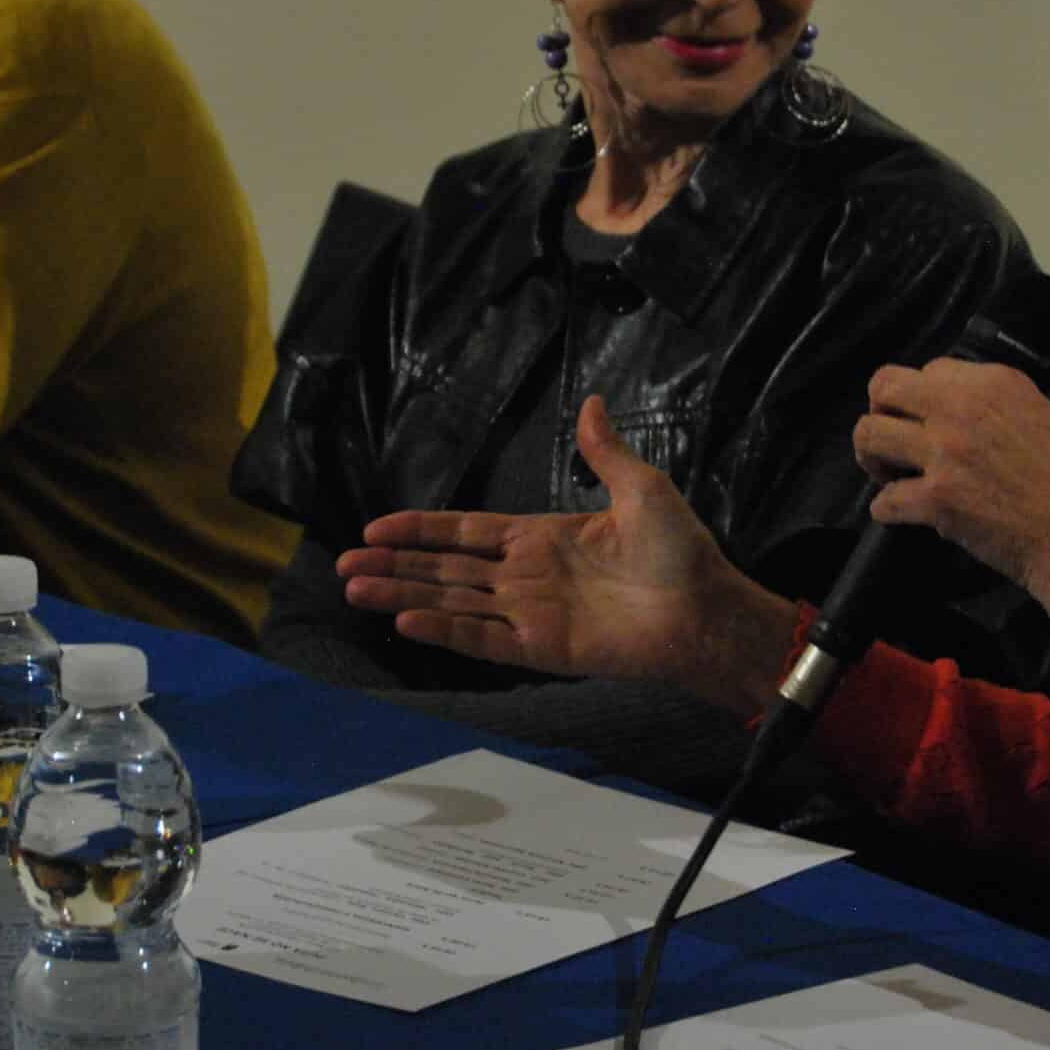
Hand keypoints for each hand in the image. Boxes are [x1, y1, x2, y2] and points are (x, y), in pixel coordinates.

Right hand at [338, 396, 798, 714]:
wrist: (706, 608)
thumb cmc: (680, 551)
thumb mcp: (640, 488)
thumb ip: (604, 452)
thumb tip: (592, 401)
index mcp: (542, 538)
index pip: (466, 531)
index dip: (421, 528)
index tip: (377, 527)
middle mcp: (527, 577)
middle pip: (445, 569)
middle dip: (395, 565)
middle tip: (343, 564)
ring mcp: (531, 614)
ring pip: (452, 602)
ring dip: (403, 595)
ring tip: (355, 589)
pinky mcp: (542, 649)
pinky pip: (483, 638)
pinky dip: (445, 629)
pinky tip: (406, 619)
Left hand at [853, 358, 1049, 635]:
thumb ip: (1008, 413)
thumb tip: (990, 428)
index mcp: (997, 382)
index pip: (931, 371)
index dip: (925, 399)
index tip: (931, 422)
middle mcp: (962, 407)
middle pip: (885, 388)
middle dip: (882, 413)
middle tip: (894, 442)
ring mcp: (945, 452)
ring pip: (869, 436)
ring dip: (873, 458)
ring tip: (890, 475)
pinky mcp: (937, 500)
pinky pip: (884, 500)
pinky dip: (887, 510)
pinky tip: (902, 515)